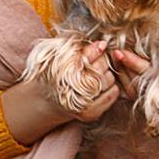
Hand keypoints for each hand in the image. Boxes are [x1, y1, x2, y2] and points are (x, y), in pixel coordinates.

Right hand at [1, 42, 138, 142]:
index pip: (88, 56)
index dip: (95, 50)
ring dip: (105, 74)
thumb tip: (102, 44)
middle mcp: (73, 90)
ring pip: (109, 78)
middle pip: (101, 66)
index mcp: (63, 73)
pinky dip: (110, 86)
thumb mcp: (58, 57)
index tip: (100, 46)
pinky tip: (99, 85)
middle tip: (93, 62)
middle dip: (100, 61)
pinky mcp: (92, 114)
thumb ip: (77, 49)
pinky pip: (113, 92)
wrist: (45, 102)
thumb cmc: (53, 75)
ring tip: (94, 74)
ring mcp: (83, 104)